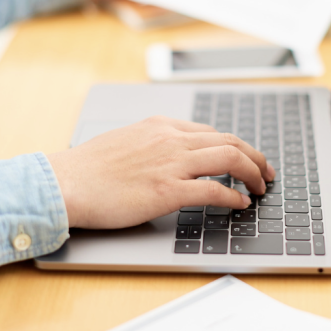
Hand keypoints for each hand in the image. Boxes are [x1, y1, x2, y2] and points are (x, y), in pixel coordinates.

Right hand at [47, 116, 274, 228]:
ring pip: (230, 159)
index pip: (212, 132)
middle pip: (230, 141)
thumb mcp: (126, 140)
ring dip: (252, 174)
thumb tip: (173, 152)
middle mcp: (171, 139)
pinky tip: (240, 205)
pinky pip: (214, 190)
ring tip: (260, 188)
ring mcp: (171, 163)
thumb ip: (153, 142)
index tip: (247, 158)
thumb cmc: (88, 168)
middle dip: (255, 157)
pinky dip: (233, 197)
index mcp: (161, 125)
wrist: (63, 183)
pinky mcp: (167, 191)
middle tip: (266, 172)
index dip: (236, 146)